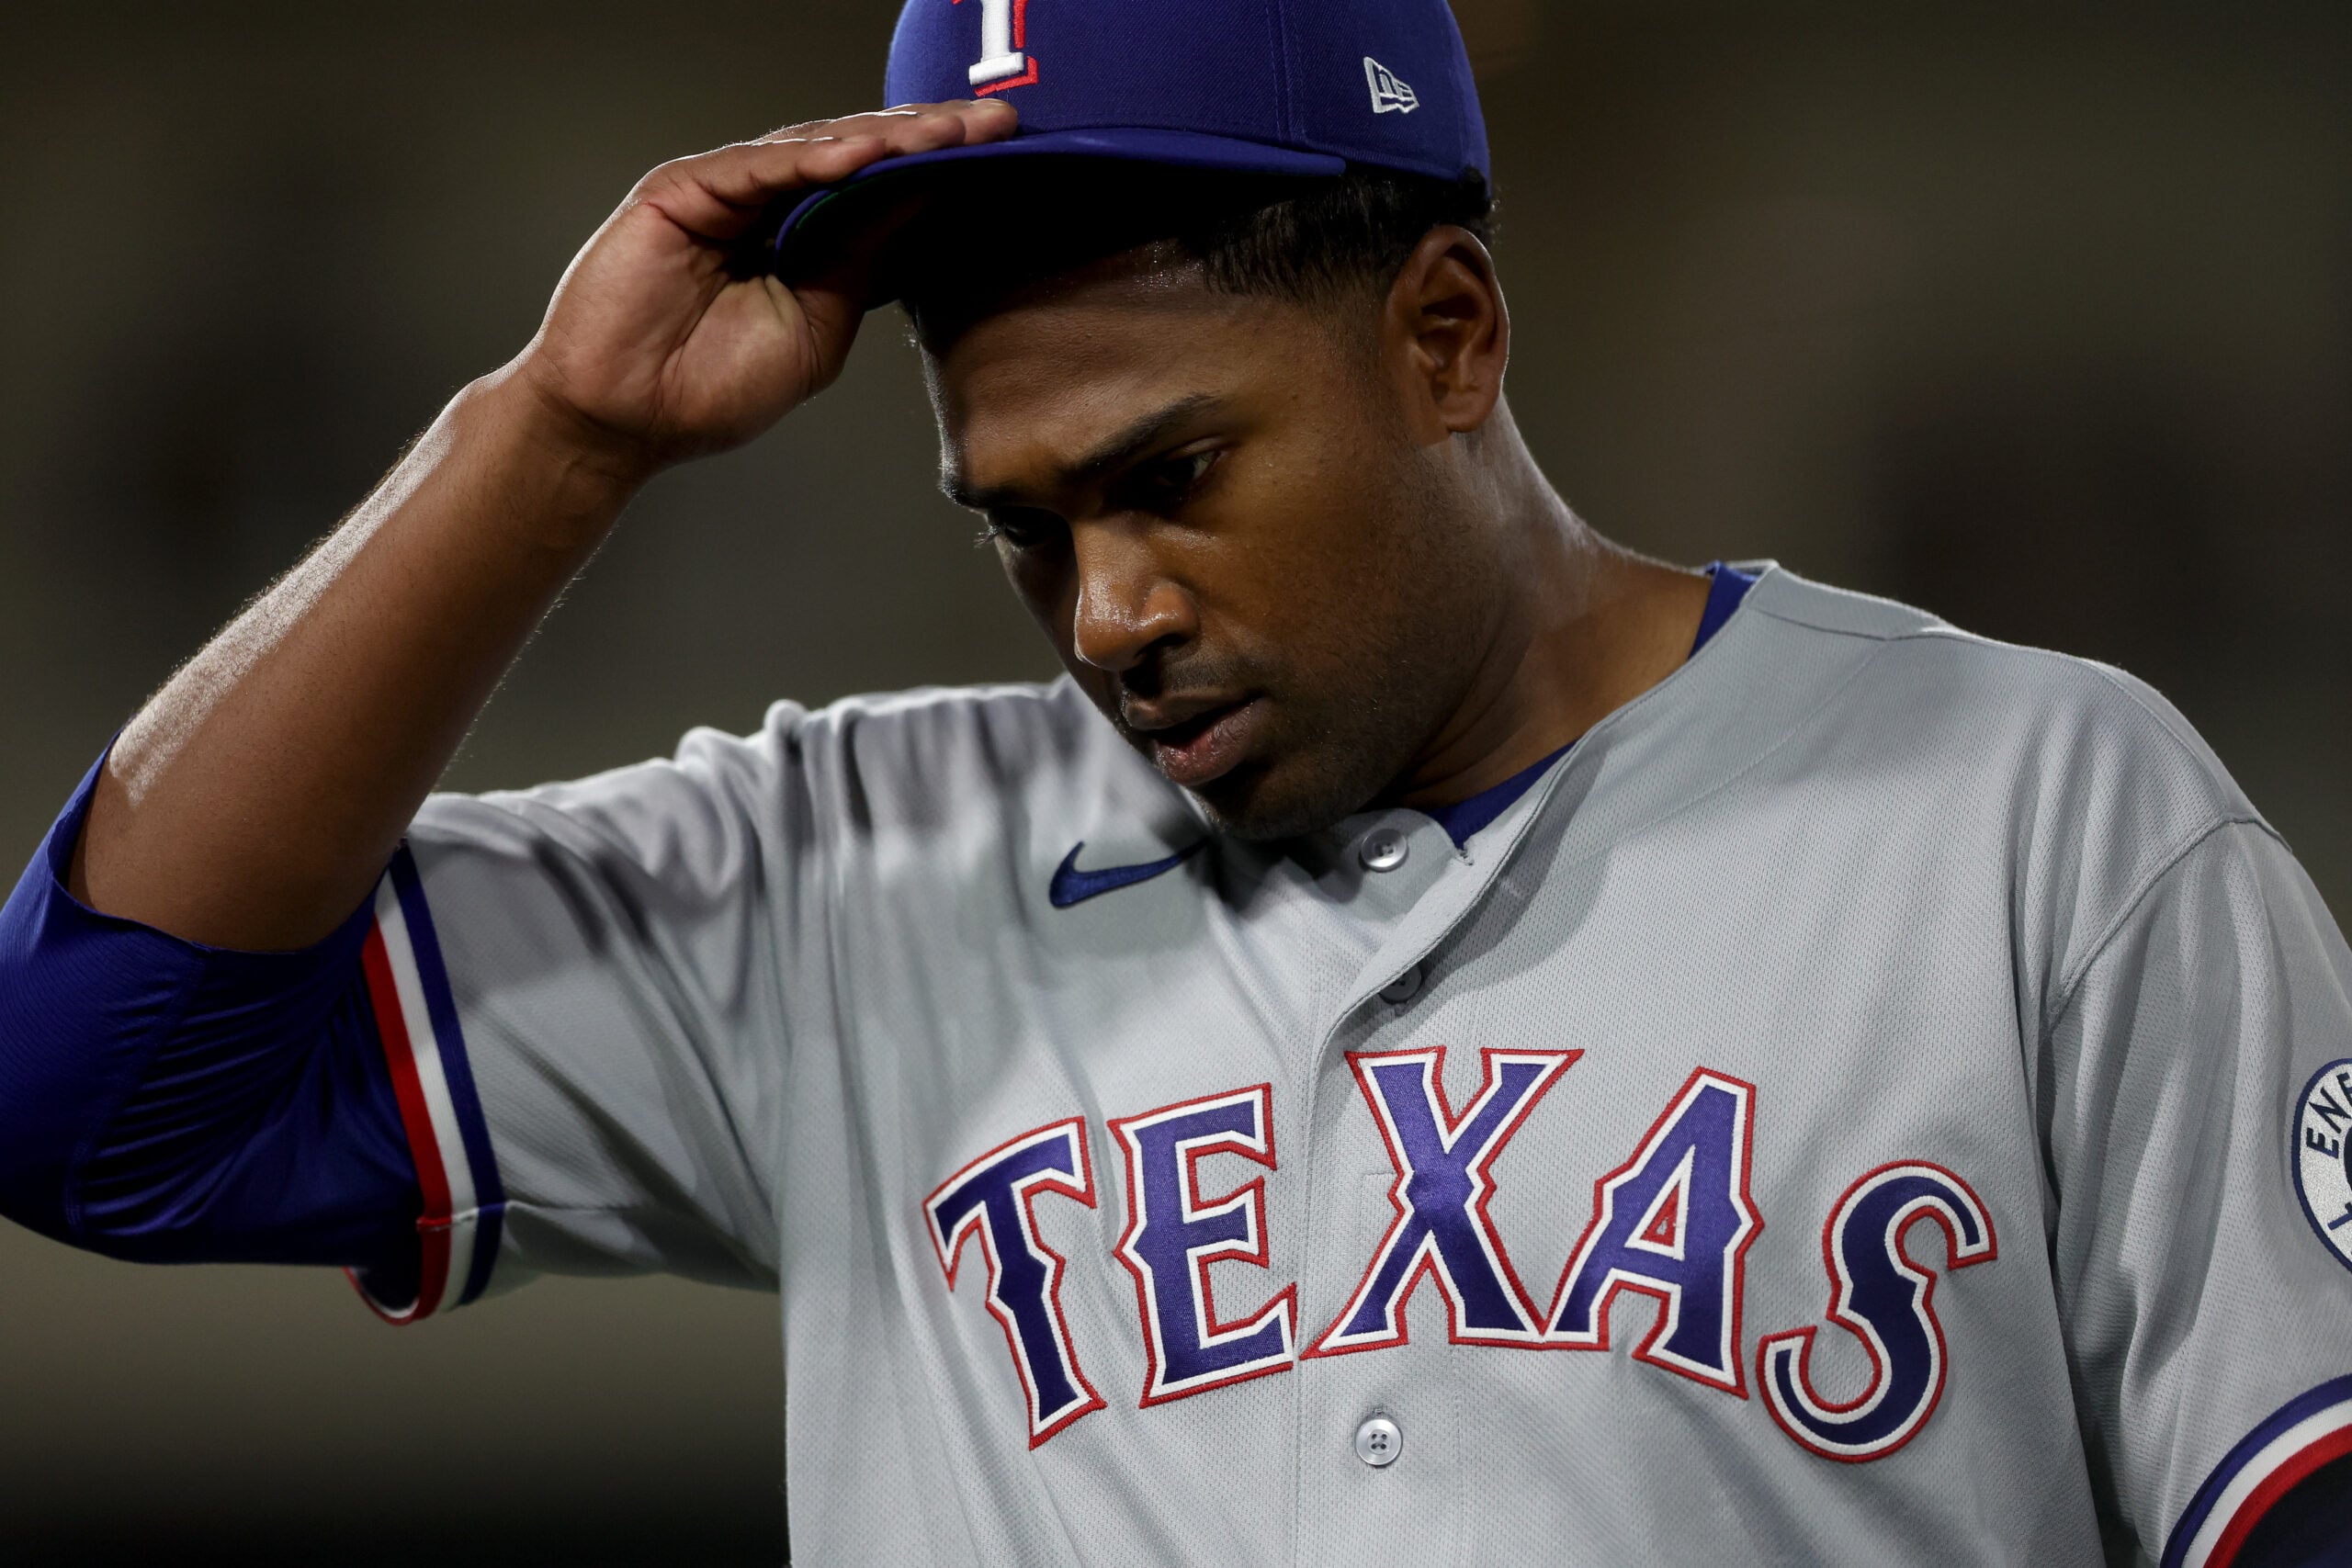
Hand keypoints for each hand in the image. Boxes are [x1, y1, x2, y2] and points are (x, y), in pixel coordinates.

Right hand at [506, 99, 1016, 479]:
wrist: (627, 420)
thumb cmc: (711, 388)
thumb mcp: (818, 327)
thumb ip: (863, 265)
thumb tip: (923, 205)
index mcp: (805, 240)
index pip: (884, 191)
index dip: (941, 170)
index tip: (1007, 156)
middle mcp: (769, 205)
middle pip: (861, 156)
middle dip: (930, 138)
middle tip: (999, 124)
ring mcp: (726, 192)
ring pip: (817, 149)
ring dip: (887, 138)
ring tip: (949, 131)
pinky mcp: (683, 190)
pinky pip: (758, 165)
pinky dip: (814, 158)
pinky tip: (868, 154)